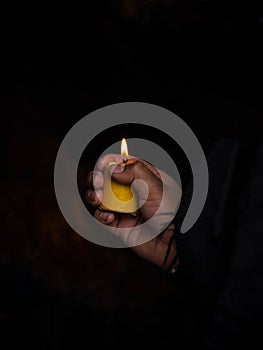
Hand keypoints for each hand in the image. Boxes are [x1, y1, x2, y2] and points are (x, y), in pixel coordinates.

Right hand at [86, 154, 180, 270]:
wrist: (172, 242)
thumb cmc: (170, 212)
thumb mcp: (155, 186)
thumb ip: (134, 171)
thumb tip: (113, 167)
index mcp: (141, 176)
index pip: (120, 163)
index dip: (108, 163)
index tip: (103, 166)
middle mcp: (130, 190)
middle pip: (104, 178)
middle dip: (96, 178)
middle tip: (98, 182)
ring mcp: (122, 207)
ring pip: (99, 196)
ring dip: (93, 195)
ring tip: (97, 198)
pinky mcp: (117, 224)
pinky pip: (101, 216)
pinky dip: (100, 215)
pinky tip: (109, 216)